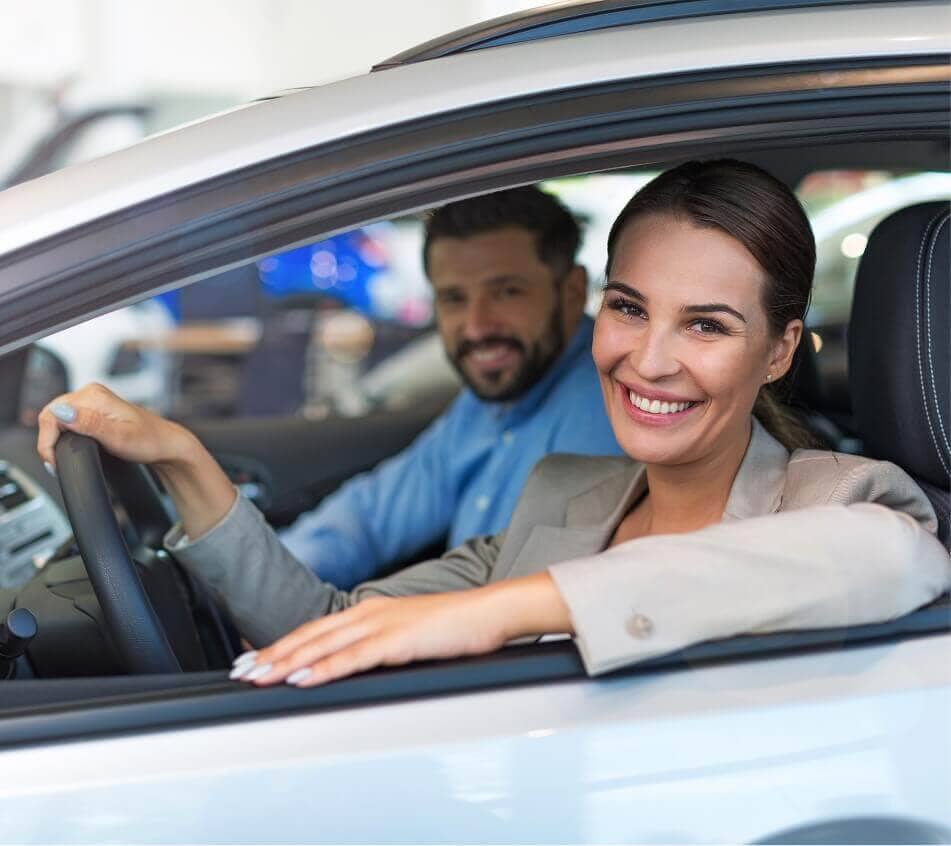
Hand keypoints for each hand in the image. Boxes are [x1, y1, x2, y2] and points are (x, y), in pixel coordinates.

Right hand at [37, 382, 193, 469]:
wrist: (166, 444)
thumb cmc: (149, 441)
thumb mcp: (118, 437)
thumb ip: (89, 424)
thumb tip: (62, 412)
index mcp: (94, 396)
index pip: (51, 414)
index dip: (47, 440)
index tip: (54, 461)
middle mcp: (91, 394)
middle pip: (51, 415)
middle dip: (49, 441)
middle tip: (56, 464)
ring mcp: (92, 401)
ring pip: (57, 418)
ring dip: (55, 439)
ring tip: (62, 459)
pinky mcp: (94, 410)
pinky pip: (68, 421)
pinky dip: (64, 436)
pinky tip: (71, 449)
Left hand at [233, 573, 573, 686]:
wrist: (491, 611)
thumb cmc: (457, 625)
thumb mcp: (410, 635)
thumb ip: (382, 646)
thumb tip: (359, 664)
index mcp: (372, 610)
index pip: (317, 630)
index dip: (283, 645)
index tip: (255, 658)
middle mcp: (370, 613)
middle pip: (310, 636)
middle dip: (271, 654)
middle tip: (239, 671)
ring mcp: (383, 624)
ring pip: (323, 646)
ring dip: (286, 662)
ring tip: (257, 676)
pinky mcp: (398, 640)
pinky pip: (353, 657)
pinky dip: (323, 668)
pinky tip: (302, 678)